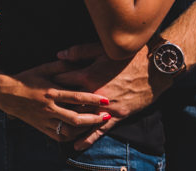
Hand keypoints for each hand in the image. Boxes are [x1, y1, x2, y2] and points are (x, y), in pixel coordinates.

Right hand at [0, 59, 112, 142]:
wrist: (6, 94)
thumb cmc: (27, 78)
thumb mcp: (43, 68)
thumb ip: (61, 65)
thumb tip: (77, 60)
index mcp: (50, 92)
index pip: (75, 97)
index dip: (92, 99)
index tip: (106, 100)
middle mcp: (48, 108)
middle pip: (75, 118)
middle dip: (94, 118)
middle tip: (107, 116)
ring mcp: (44, 120)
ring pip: (68, 130)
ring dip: (84, 129)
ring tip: (96, 124)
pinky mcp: (41, 128)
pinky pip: (59, 137)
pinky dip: (72, 136)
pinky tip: (80, 132)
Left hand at [54, 44, 171, 150]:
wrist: (154, 69)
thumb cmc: (127, 56)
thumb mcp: (101, 49)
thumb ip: (78, 52)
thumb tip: (59, 56)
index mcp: (88, 75)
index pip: (62, 80)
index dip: (51, 81)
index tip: (41, 84)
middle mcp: (94, 94)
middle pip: (69, 102)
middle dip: (56, 104)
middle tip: (43, 107)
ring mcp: (106, 107)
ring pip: (82, 118)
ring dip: (68, 122)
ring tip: (54, 126)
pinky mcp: (118, 115)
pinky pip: (100, 130)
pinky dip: (88, 138)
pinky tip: (76, 145)